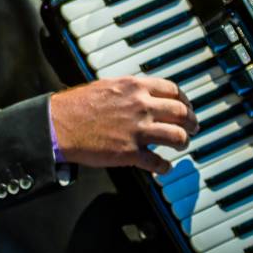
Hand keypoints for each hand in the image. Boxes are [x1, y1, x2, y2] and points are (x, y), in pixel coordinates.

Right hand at [50, 75, 197, 173]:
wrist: (59, 125)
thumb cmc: (77, 106)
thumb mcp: (107, 86)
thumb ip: (130, 90)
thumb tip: (144, 94)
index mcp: (135, 87)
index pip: (173, 90)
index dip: (184, 100)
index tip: (186, 107)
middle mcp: (141, 106)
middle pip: (181, 113)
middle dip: (191, 122)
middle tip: (193, 127)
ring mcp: (137, 130)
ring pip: (177, 137)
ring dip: (183, 142)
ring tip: (182, 145)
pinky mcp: (130, 152)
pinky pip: (158, 162)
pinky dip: (165, 167)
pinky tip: (164, 167)